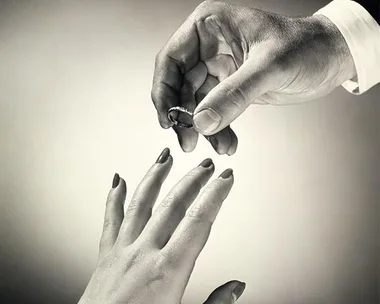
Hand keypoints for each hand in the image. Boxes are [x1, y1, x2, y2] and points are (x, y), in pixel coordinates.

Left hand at [78, 148, 245, 303]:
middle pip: (174, 205)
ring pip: (141, 203)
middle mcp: (144, 254)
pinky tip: (118, 181)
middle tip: (206, 164)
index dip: (215, 196)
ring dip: (155, 177)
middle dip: (193, 180)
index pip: (199, 222)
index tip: (226, 178)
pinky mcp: (105, 256)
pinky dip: (114, 198)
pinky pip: (110, 219)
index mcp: (168, 271)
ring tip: (164, 156)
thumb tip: (237, 287)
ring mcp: (122, 252)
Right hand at [151, 0, 355, 154]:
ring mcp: (218, 66)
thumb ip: (234, 95)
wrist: (330, 58)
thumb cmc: (306, 47)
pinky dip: (218, 128)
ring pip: (197, 102)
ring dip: (204, 127)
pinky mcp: (229, 85)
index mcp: (210, 26)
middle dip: (185, 116)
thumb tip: (202, 122)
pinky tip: (228, 142)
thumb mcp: (270, 68)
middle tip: (189, 142)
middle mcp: (209, 45)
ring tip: (218, 147)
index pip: (171, 59)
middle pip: (180, 85)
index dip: (164, 91)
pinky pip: (214, 110)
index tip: (167, 120)